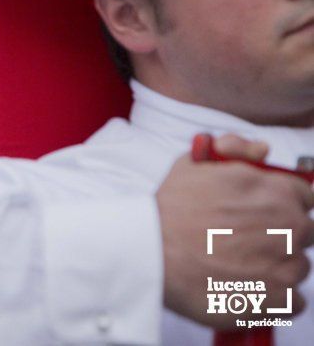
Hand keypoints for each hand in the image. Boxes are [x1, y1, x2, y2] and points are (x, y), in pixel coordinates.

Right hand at [158, 134, 313, 327]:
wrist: (151, 253)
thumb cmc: (170, 209)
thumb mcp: (194, 163)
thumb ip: (235, 149)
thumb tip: (263, 151)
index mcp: (275, 190)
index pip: (304, 196)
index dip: (282, 203)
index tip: (263, 213)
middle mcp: (289, 225)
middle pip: (304, 231)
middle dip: (280, 234)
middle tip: (243, 240)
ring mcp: (287, 264)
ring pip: (298, 266)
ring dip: (275, 266)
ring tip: (237, 265)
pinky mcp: (279, 299)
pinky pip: (294, 301)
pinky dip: (272, 297)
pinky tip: (243, 287)